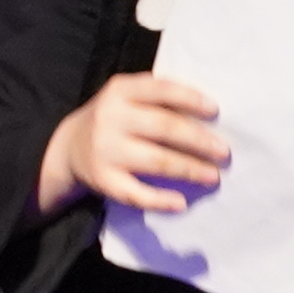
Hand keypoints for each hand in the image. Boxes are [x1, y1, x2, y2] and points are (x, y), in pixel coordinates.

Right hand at [41, 73, 226, 218]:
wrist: (69, 146)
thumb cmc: (114, 119)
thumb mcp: (127, 97)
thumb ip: (157, 99)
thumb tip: (210, 115)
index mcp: (120, 90)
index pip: (161, 89)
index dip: (190, 99)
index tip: (215, 111)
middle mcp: (111, 117)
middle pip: (164, 127)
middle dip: (199, 141)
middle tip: (224, 152)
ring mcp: (105, 150)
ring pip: (156, 161)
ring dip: (190, 169)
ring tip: (213, 176)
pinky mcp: (103, 179)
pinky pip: (136, 194)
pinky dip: (160, 200)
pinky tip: (181, 203)